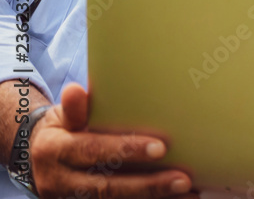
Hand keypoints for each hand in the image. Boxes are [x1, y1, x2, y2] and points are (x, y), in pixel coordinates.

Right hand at [30, 83, 194, 198]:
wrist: (39, 159)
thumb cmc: (62, 130)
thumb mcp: (62, 116)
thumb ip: (74, 109)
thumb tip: (75, 91)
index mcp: (54, 151)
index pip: (93, 150)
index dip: (125, 149)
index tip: (160, 148)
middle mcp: (59, 181)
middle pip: (106, 186)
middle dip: (147, 184)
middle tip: (182, 179)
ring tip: (187, 192)